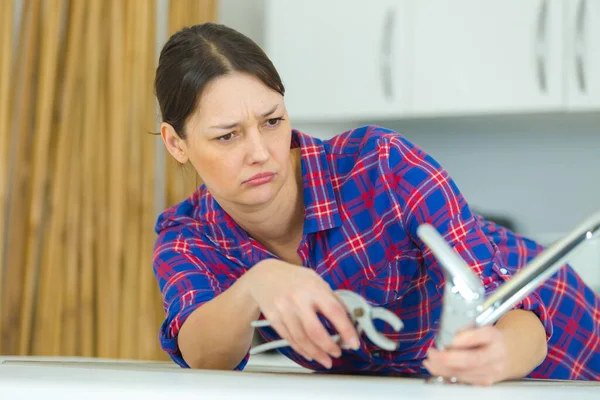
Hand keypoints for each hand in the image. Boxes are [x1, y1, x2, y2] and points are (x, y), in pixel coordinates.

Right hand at [246, 259, 360, 368]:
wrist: (265, 275)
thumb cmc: (295, 278)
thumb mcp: (316, 280)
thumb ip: (332, 298)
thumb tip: (349, 319)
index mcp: (314, 287)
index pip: (334, 311)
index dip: (346, 330)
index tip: (354, 342)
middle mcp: (298, 299)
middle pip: (315, 330)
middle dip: (329, 347)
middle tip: (338, 353)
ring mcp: (284, 310)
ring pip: (301, 339)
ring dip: (316, 353)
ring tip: (326, 360)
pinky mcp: (274, 319)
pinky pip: (289, 339)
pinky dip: (301, 349)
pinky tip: (310, 354)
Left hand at [423, 326, 508, 385]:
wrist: (506, 353)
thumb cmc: (487, 338)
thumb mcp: (478, 325)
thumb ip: (464, 328)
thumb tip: (446, 334)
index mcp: (494, 336)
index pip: (483, 336)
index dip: (465, 338)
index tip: (450, 340)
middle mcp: (495, 355)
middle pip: (471, 360)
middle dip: (447, 358)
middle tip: (432, 352)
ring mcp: (491, 371)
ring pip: (463, 373)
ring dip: (442, 367)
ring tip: (429, 360)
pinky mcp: (484, 382)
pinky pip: (462, 380)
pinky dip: (445, 373)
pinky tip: (434, 367)